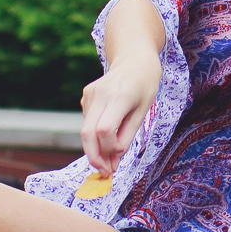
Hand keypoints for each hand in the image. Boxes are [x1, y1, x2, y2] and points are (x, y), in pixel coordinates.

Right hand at [80, 54, 161, 176]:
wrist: (134, 59)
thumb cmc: (145, 85)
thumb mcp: (143, 112)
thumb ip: (127, 136)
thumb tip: (113, 161)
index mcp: (119, 97)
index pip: (104, 130)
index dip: (107, 151)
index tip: (114, 165)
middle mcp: (100, 94)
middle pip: (87, 133)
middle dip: (93, 156)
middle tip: (104, 172)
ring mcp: (90, 94)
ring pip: (85, 129)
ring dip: (95, 147)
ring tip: (111, 155)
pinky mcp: (86, 95)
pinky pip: (88, 122)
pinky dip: (96, 134)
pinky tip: (109, 130)